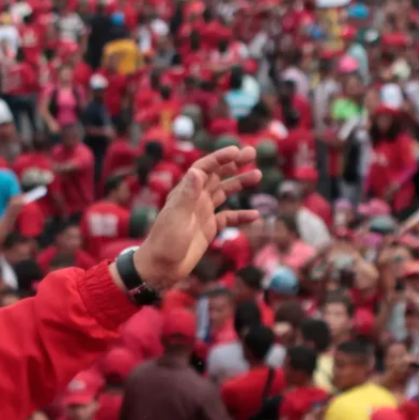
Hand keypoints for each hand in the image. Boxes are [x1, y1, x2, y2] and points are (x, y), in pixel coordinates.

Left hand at [132, 144, 258, 290]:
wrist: (161, 268)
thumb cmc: (165, 242)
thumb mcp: (177, 218)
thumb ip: (188, 195)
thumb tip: (197, 171)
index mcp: (186, 192)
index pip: (204, 168)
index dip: (220, 158)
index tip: (237, 151)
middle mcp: (195, 198)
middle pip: (217, 175)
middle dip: (234, 163)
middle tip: (252, 153)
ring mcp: (203, 212)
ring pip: (224, 192)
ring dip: (240, 183)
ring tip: (257, 174)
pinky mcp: (209, 228)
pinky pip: (228, 217)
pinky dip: (241, 215)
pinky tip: (255, 215)